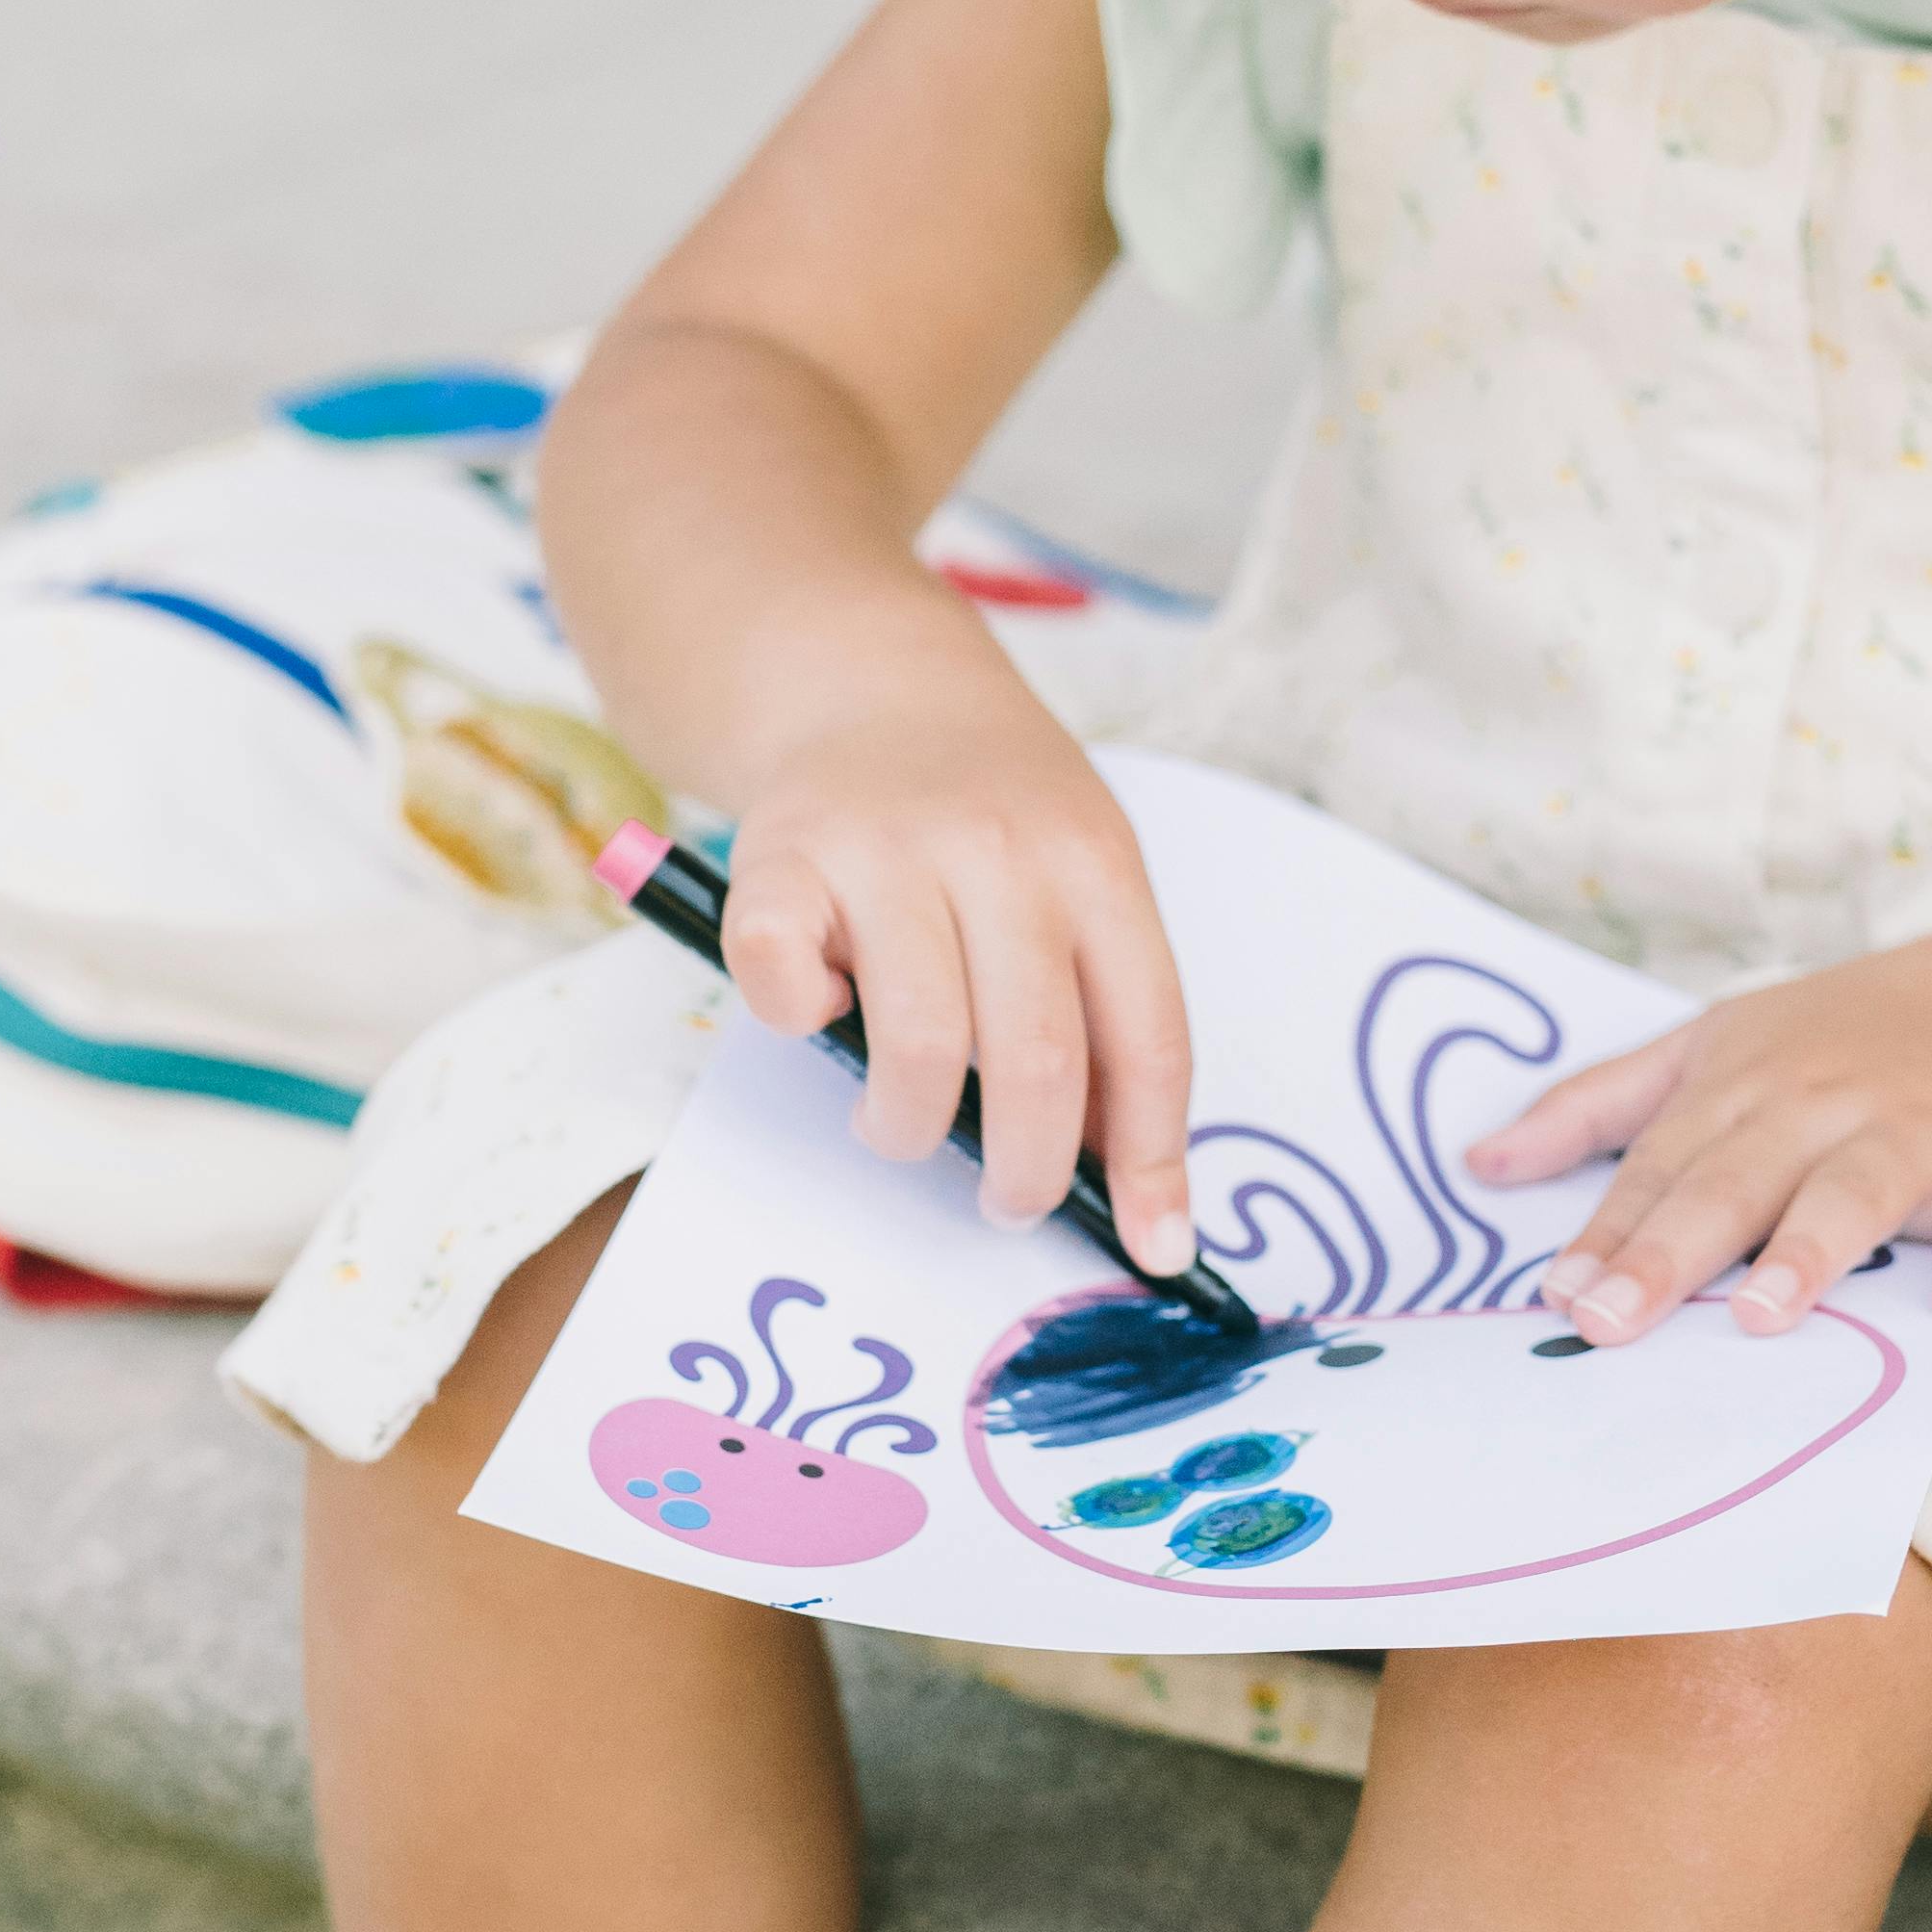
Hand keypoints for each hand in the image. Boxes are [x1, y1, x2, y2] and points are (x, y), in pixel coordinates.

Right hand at [715, 659, 1195, 1260]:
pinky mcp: (777, 864)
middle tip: (1008, 1199)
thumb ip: (1106, 1006)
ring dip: (908, 1127)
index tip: (1153, 1248)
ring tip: (902, 1122)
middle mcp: (999, 849)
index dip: (1154, 1159)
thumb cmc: (992, 813)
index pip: (1147, 1036)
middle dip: (1027, 1173)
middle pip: (1035, 1061)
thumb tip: (1134, 1189)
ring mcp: (883, 851)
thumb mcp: (1082, 873)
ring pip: (918, 1049)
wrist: (869, 683)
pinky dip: (802, 1032)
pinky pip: (789, 997)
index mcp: (1096, 863)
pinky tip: (823, 1013)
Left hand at [1462, 944, 1931, 1340]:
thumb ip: (1600, 1106)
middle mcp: (1821, 1102)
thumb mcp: (1715, 1047)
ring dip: (1810, 1250)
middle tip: (1612, 1323)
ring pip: (1854, 1192)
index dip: (1609, 1233)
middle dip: (1671, 1252)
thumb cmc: (1853, 1037)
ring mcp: (1918, 1130)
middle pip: (1736, 1182)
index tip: (1557, 1298)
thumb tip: (1480, 1162)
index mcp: (1743, 1083)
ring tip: (1763, 1316)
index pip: (1662, 1167)